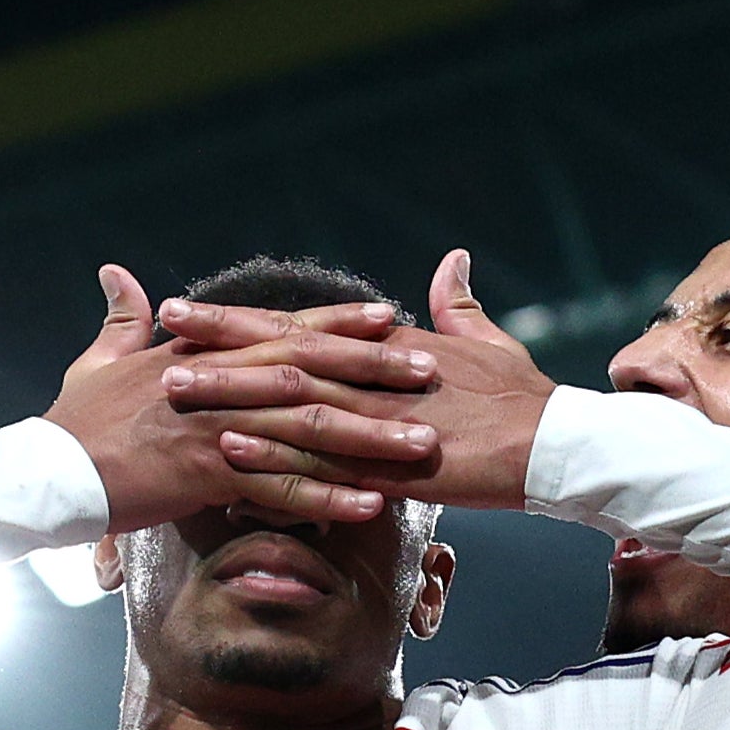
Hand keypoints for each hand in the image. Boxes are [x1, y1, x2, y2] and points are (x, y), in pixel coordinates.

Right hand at [43, 266, 438, 530]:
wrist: (44, 473)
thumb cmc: (72, 422)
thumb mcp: (96, 362)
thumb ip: (120, 321)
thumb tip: (118, 276)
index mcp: (200, 354)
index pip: (281, 329)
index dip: (337, 322)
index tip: (388, 314)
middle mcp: (216, 382)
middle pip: (311, 369)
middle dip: (375, 370)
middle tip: (430, 371)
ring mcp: (214, 427)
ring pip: (307, 427)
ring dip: (370, 438)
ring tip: (422, 445)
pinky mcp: (205, 474)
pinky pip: (280, 486)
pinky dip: (327, 495)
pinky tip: (372, 504)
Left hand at [166, 250, 557, 511]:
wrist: (562, 446)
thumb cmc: (528, 400)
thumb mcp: (493, 344)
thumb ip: (461, 307)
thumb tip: (451, 263)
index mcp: (391, 347)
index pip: (304, 326)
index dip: (245, 318)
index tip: (192, 310)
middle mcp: (379, 375)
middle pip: (287, 353)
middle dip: (223, 342)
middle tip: (167, 329)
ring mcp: (383, 420)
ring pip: (294, 402)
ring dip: (234, 395)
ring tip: (177, 391)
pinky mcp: (394, 466)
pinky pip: (323, 463)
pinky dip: (276, 459)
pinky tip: (232, 457)